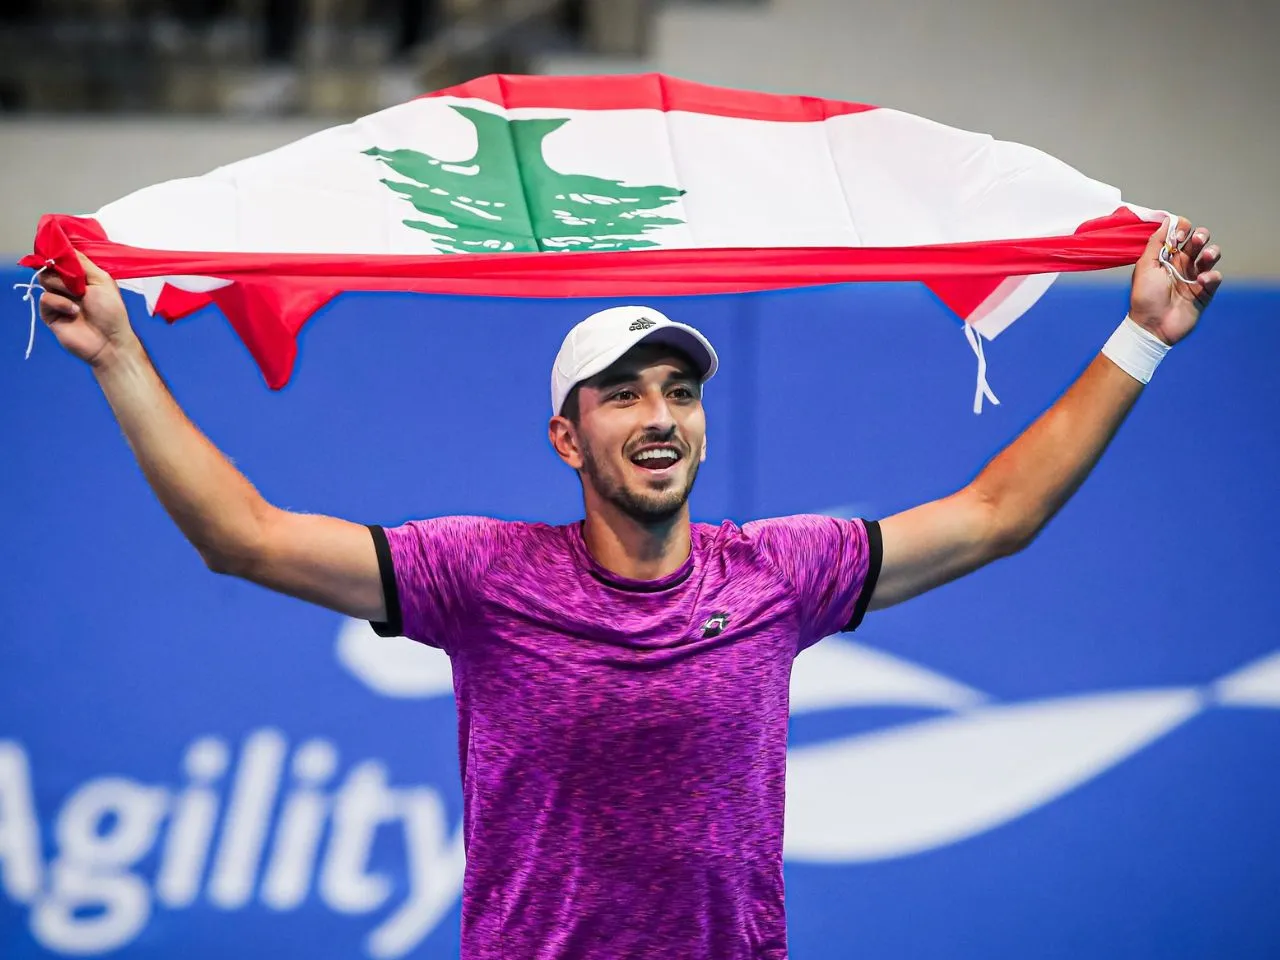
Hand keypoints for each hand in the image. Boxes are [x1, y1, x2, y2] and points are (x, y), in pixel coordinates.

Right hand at [39, 251, 136, 366]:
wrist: (110, 341)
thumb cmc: (112, 312)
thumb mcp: (102, 281)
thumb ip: (83, 264)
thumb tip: (66, 247)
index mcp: (82, 277)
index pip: (64, 258)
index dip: (62, 255)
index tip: (62, 254)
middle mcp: (69, 286)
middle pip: (51, 267)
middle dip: (62, 271)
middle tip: (78, 283)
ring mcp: (59, 299)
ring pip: (45, 280)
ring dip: (62, 286)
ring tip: (79, 298)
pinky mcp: (50, 314)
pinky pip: (44, 298)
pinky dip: (59, 303)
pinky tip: (74, 312)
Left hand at [1128, 217, 1222, 345]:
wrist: (1151, 326)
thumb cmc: (1144, 297)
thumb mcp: (1145, 266)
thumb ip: (1156, 243)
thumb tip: (1166, 220)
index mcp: (1166, 257)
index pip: (1180, 234)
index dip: (1182, 229)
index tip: (1179, 235)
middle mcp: (1182, 264)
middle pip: (1198, 241)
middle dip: (1201, 236)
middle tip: (1195, 241)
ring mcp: (1194, 277)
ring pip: (1211, 255)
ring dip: (1211, 252)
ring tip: (1205, 257)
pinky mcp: (1204, 291)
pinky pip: (1215, 277)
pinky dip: (1212, 276)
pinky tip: (1201, 281)